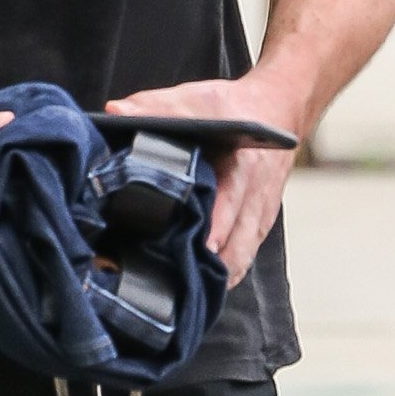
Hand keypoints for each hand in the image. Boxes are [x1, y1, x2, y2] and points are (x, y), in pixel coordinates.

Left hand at [102, 75, 304, 288]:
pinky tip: (199, 289)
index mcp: (240, 166)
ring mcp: (260, 214)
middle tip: (176, 286)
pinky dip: (225, 275)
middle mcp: (254, 195)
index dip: (213, 232)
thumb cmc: (231, 108)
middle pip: (237, 243)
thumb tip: (116, 111)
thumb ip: (155, 106)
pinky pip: (244, 257)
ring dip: (217, 279)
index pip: (228, 205)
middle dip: (210, 267)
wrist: (279, 110)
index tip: (197, 252)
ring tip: (182, 296)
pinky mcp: (260, 225)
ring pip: (242, 258)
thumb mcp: (196, 99)